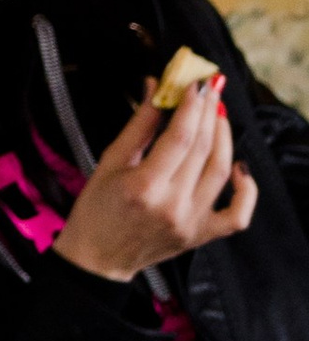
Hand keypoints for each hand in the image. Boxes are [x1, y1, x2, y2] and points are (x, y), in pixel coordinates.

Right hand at [55, 76, 257, 279]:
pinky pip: (237, 215)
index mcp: (143, 186)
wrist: (98, 258)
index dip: (191, 106)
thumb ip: (139, 124)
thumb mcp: (110, 161)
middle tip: (207, 89)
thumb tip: (157, 87)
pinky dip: (245, 190)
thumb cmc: (96, 208)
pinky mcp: (202, 235)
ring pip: (220, 171)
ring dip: (223, 137)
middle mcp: (172, 205)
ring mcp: (191, 223)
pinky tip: (239, 167)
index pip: (180, 137)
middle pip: (202, 149)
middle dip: (207, 112)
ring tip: (217, 115)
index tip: (194, 83)